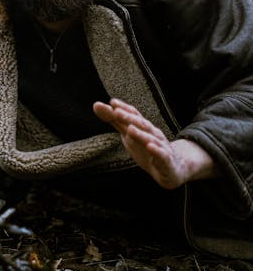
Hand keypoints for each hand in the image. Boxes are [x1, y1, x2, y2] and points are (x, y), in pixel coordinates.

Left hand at [93, 98, 218, 188]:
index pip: (134, 115)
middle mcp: (153, 134)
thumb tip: (96, 105)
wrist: (174, 169)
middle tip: (116, 111)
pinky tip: (150, 146)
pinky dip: (156, 150)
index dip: (124, 109)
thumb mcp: (128, 134)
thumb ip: (114, 120)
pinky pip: (162, 155)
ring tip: (129, 129)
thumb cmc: (147, 148)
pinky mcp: (167, 162)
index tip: (112, 102)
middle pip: (141, 124)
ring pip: (151, 139)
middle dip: (129, 117)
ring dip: (140, 134)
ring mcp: (161, 147)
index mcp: (143, 127)